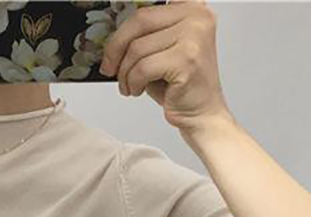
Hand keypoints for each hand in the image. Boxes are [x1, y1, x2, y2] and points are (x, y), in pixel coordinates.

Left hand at [99, 0, 232, 134]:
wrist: (201, 113)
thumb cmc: (180, 86)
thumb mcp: (161, 51)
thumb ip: (144, 35)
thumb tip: (111, 38)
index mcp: (191, 8)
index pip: (146, 8)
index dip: (124, 27)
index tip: (113, 45)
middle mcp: (197, 17)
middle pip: (139, 21)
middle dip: (116, 48)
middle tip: (109, 67)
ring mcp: (194, 36)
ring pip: (138, 48)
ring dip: (125, 72)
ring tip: (129, 85)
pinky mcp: (186, 60)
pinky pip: (143, 67)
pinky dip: (133, 82)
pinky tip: (138, 90)